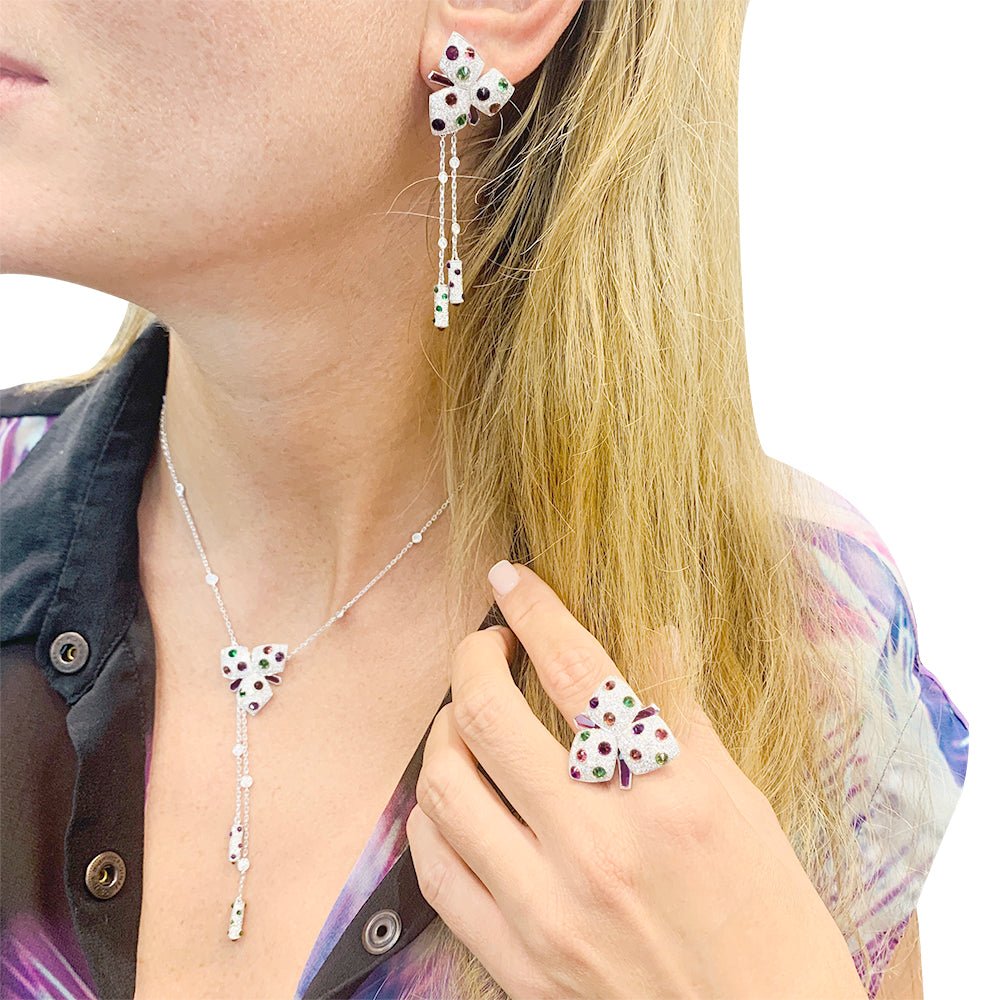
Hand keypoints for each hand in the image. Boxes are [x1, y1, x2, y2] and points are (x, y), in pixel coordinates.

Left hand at [405, 561, 865, 998]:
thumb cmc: (770, 921)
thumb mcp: (743, 803)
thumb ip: (683, 714)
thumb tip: (651, 634)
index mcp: (671, 795)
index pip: (580, 669)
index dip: (535, 607)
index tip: (513, 580)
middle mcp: (602, 845)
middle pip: (489, 714)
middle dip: (474, 656)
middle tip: (488, 645)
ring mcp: (550, 909)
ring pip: (447, 787)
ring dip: (446, 731)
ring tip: (468, 718)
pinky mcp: (518, 962)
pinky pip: (437, 873)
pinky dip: (433, 817)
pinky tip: (454, 797)